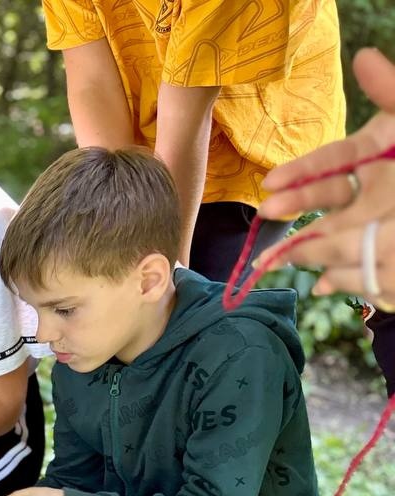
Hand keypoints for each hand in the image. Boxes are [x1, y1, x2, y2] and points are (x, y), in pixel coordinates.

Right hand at [256, 49, 394, 301]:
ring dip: (304, 248)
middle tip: (268, 212)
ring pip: (332, 235)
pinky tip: (322, 285)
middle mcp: (366, 191)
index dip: (301, 173)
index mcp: (372, 156)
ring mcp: (371, 224)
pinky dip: (338, 279)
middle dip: (294, 206)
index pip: (329, 162)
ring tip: (280, 257)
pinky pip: (356, 268)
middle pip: (324, 199)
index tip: (273, 182)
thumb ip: (390, 91)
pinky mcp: (381, 256)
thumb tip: (362, 55)